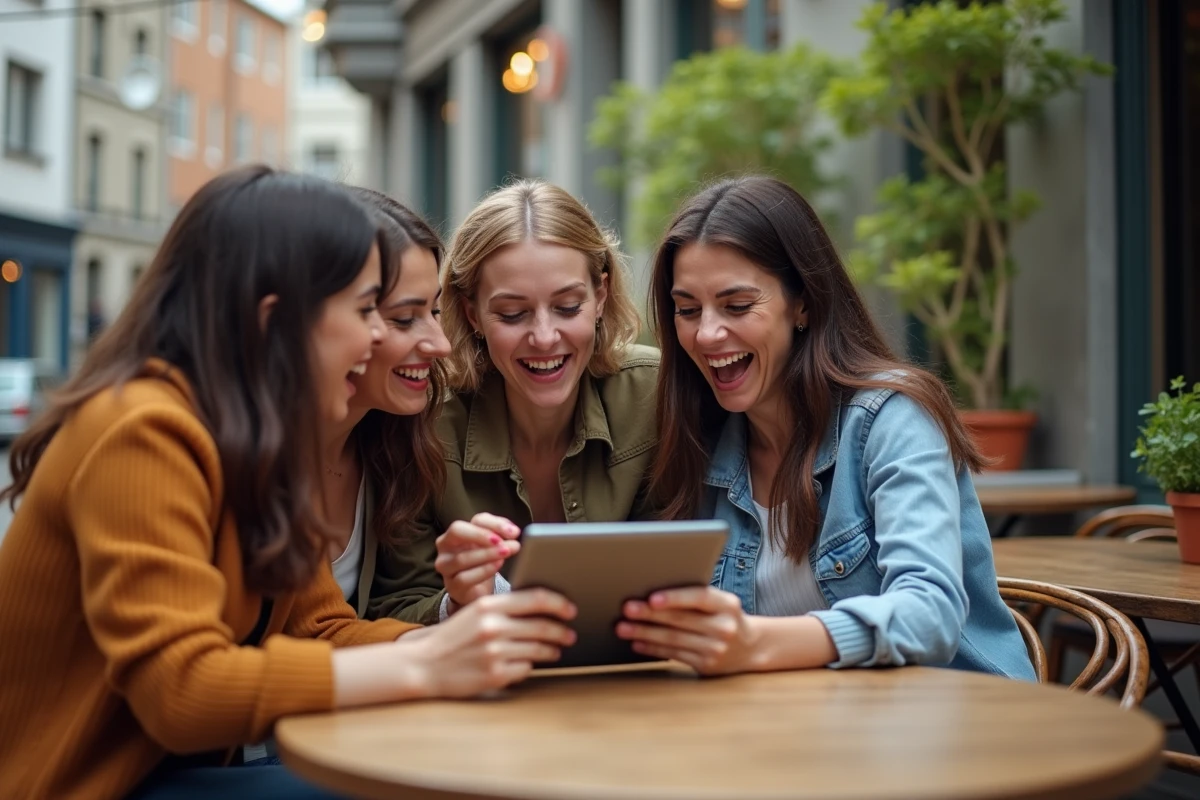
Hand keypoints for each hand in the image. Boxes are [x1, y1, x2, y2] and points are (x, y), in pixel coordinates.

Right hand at [395, 589, 576, 697]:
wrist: (424, 665)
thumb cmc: (453, 637)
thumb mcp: (475, 612)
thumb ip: (504, 607)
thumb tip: (542, 607)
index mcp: (488, 604)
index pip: (535, 598)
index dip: (559, 603)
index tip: (571, 609)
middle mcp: (492, 626)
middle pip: (542, 626)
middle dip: (561, 631)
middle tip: (570, 635)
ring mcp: (494, 652)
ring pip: (538, 649)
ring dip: (551, 650)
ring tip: (555, 651)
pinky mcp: (495, 675)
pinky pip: (525, 669)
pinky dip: (529, 666)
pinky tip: (527, 664)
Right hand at [435, 513, 521, 611]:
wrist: (476, 590)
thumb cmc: (483, 562)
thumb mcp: (492, 546)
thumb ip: (501, 535)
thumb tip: (514, 532)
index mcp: (459, 531)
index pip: (477, 520)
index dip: (496, 524)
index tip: (514, 532)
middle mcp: (446, 545)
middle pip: (458, 531)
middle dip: (482, 535)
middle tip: (502, 541)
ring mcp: (445, 566)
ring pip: (462, 557)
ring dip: (487, 554)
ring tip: (505, 553)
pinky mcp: (452, 585)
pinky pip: (465, 578)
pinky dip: (483, 571)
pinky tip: (497, 566)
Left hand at [615, 587, 762, 675]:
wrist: (751, 647)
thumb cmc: (725, 616)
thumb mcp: (720, 602)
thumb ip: (695, 597)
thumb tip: (653, 593)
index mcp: (727, 604)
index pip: (700, 597)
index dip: (675, 598)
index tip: (652, 598)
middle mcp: (724, 627)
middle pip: (681, 620)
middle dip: (650, 615)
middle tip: (627, 609)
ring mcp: (717, 649)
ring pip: (674, 640)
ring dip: (645, 633)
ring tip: (623, 627)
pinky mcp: (707, 666)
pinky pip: (675, 655)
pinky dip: (653, 649)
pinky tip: (637, 642)